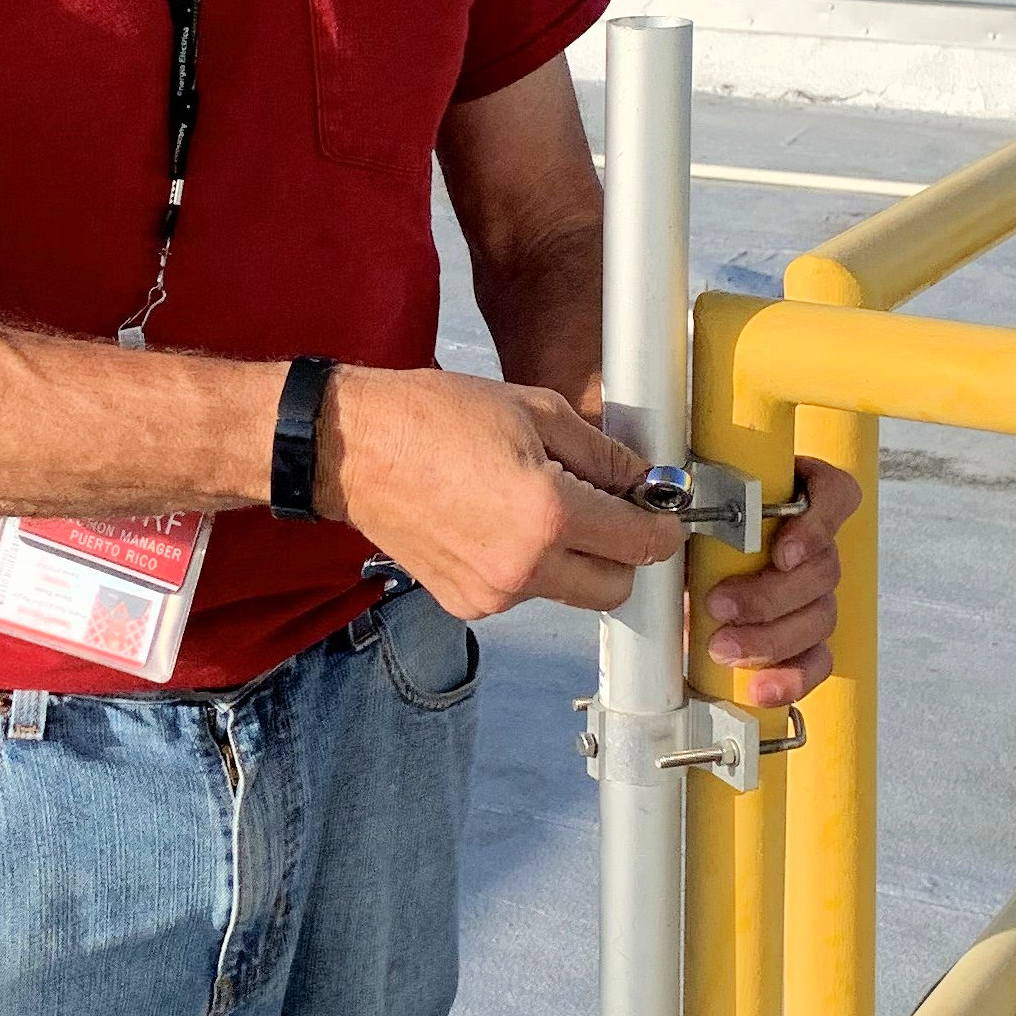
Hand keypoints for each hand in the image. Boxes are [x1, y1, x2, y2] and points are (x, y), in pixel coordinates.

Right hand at [319, 368, 682, 622]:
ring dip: (574, 559)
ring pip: (569, 591)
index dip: (662, 526)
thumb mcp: (535, 411)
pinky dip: (529, 567)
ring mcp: (493, 594)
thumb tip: (646, 482)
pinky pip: (524, 594)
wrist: (353, 450)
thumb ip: (603, 454)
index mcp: (549, 515)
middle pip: (615, 588)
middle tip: (610, 511)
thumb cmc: (436, 417)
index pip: (642, 543)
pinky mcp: (466, 604)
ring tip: (539, 506)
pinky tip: (498, 523)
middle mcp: (525, 567)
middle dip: (624, 553)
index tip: (662, 512)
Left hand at [702, 458, 861, 709]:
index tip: (782, 553)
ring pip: (819, 617)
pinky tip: (761, 688)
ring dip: (770, 639)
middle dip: (769, 596)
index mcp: (798, 494)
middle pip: (823, 569)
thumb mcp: (689, 506)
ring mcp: (815, 593)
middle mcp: (814, 543)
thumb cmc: (692, 524)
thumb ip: (692, 506)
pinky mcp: (806, 637)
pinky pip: (816, 660)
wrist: (681, 560)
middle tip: (719, 605)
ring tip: (722, 648)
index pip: (834, 496)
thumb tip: (667, 529)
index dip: (816, 526)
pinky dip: (792, 678)